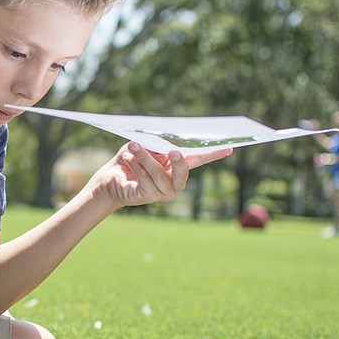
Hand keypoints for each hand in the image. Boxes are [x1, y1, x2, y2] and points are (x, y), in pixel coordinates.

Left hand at [94, 141, 231, 209]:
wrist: (109, 178)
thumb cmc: (128, 159)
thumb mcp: (142, 145)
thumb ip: (155, 144)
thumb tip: (166, 141)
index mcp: (176, 165)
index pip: (198, 159)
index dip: (213, 154)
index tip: (229, 148)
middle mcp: (174, 180)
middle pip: (183, 171)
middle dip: (178, 160)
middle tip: (173, 150)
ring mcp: (164, 191)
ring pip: (160, 174)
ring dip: (145, 158)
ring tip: (133, 146)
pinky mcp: (150, 197)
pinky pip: (147, 181)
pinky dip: (137, 166)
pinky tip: (128, 159)